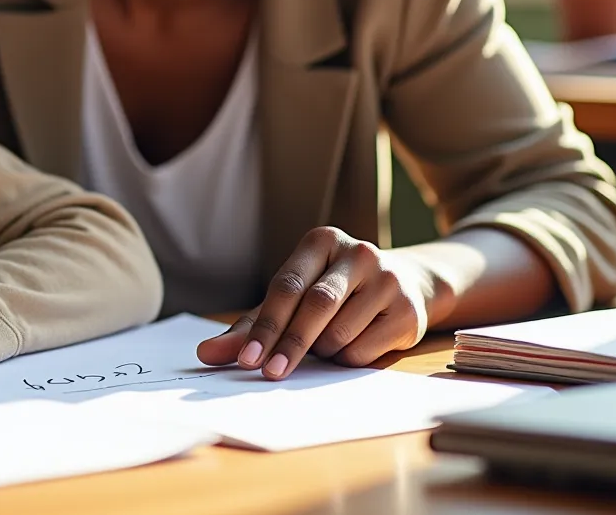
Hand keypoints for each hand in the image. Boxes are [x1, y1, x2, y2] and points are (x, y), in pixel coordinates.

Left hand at [197, 227, 441, 378]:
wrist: (406, 284)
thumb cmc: (334, 292)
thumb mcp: (293, 299)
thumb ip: (250, 324)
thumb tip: (206, 354)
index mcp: (321, 241)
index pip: (286, 286)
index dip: (265, 325)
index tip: (247, 359)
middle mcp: (357, 253)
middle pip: (316, 305)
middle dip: (290, 344)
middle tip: (269, 373)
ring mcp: (387, 279)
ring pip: (341, 330)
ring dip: (323, 351)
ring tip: (323, 346)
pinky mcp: (408, 310)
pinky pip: (367, 348)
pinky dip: (347, 358)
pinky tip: (348, 349)